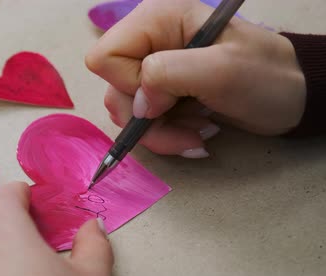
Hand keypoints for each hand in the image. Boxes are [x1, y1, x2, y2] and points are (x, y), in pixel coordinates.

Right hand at [85, 0, 305, 157]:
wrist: (290, 99)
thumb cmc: (266, 78)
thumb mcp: (221, 71)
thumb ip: (168, 75)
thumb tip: (138, 104)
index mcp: (158, 19)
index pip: (106, 56)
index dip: (129, 84)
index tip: (166, 97)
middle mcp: (149, 41)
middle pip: (113, 89)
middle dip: (147, 118)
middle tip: (187, 125)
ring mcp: (153, 68)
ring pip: (126, 110)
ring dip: (160, 131)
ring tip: (196, 130)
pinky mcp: (160, 92)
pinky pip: (142, 121)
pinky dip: (166, 134)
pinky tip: (195, 131)